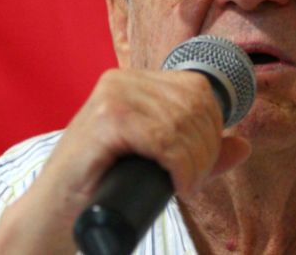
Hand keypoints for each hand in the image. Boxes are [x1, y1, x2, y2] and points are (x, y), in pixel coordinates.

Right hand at [0, 68, 250, 254]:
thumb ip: (196, 151)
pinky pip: (164, 138)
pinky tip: (174, 183)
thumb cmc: (103, 188)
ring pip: (182, 122)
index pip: (198, 89)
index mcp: (134, 81)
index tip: (200, 162)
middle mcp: (122, 80)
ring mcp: (111, 97)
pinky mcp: (105, 120)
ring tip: (181, 184)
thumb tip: (243, 145)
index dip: (212, 127)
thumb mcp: (156, 162)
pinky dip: (179, 165)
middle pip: (195, 104)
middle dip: (205, 148)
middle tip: (191, 179)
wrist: (52, 215)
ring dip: (194, 162)